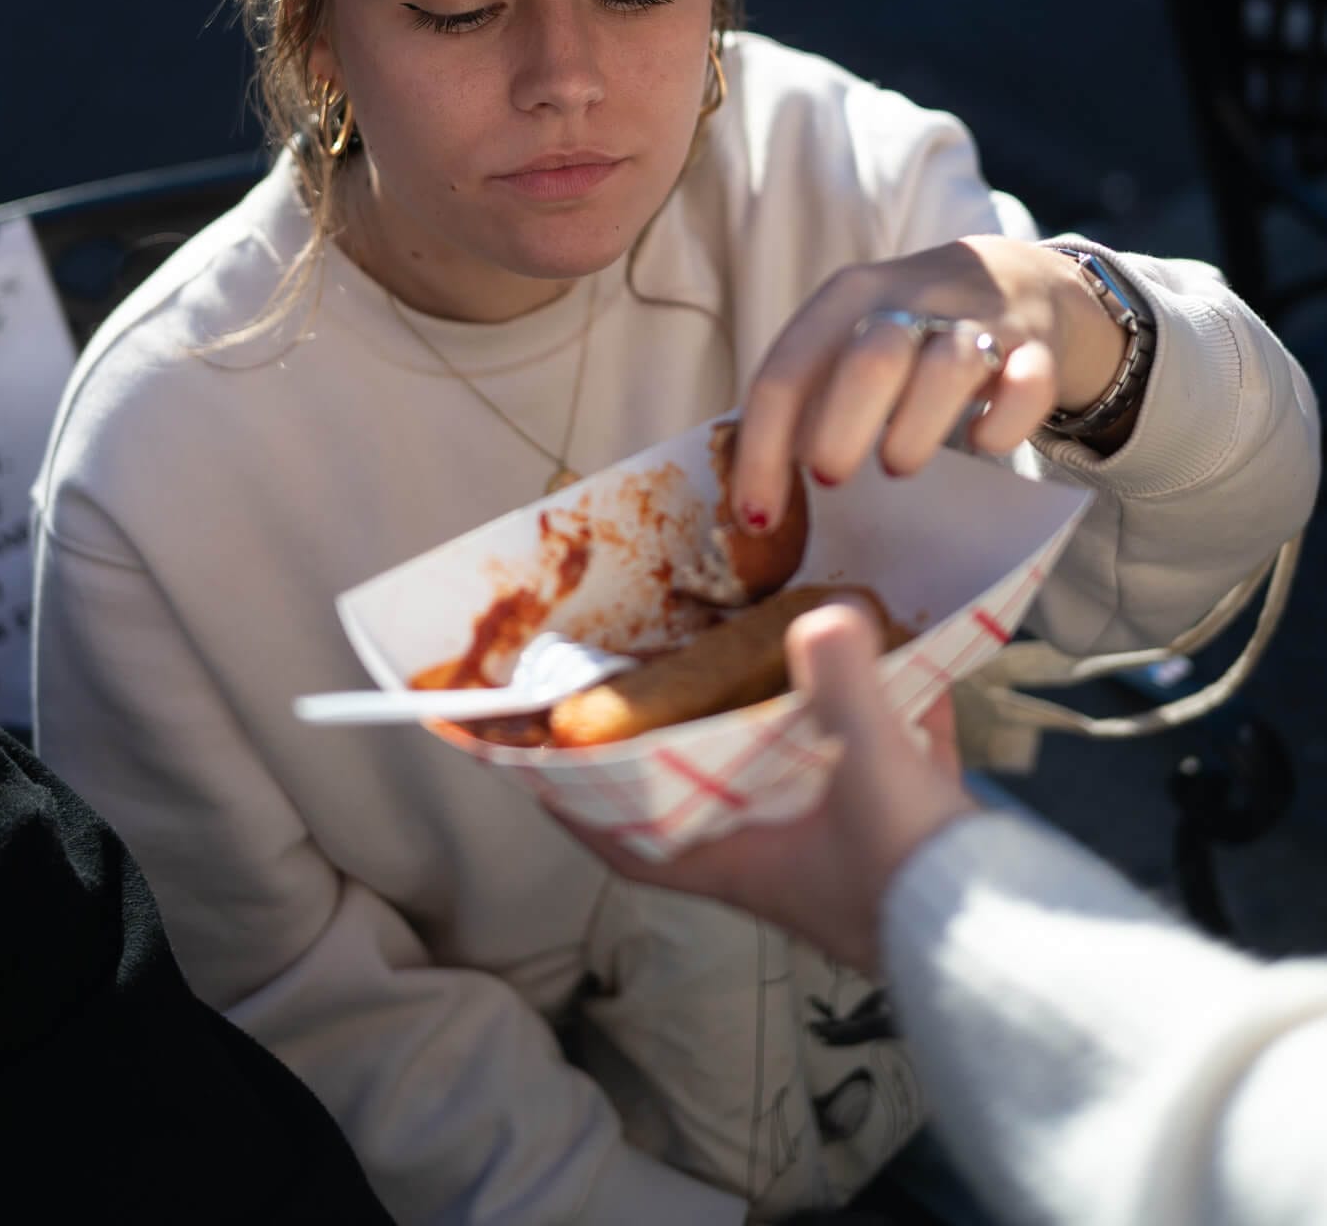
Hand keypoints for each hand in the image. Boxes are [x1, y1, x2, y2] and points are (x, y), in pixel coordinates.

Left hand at [550, 602, 976, 975]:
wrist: (1016, 943)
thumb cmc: (919, 881)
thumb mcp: (872, 768)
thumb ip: (843, 683)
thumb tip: (825, 613)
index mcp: (745, 864)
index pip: (632, 843)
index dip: (579, 808)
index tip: (538, 766)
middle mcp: (782, 864)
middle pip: (706, 801)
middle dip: (682, 744)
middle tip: (658, 679)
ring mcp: (845, 855)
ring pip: (790, 784)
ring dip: (778, 729)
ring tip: (767, 660)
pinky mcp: (904, 841)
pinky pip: (875, 771)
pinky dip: (882, 720)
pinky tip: (903, 665)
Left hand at [729, 235, 1126, 531]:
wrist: (1015, 277)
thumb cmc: (909, 331)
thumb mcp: (848, 339)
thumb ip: (808, 397)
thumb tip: (757, 496)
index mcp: (847, 297)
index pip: (786, 371)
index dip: (762, 450)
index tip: (758, 518)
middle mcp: (910, 297)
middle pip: (870, 359)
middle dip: (841, 431)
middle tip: (831, 479)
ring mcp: (978, 319)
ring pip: (948, 366)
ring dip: (916, 430)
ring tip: (898, 465)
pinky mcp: (1036, 346)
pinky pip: (1028, 383)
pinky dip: (1003, 424)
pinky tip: (982, 442)